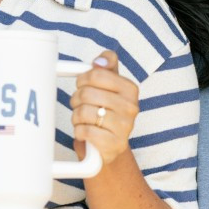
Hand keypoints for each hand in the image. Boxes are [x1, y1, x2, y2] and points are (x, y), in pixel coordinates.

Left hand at [69, 52, 138, 168]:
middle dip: (76, 100)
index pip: (96, 74)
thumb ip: (106, 66)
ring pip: (83, 112)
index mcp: (130, 89)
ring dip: (76, 117)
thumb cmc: (106, 112)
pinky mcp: (114, 144)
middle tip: (80, 105)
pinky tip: (85, 132)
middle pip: (87, 93)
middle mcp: (131, 107)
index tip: (82, 86)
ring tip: (84, 120)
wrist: (110, 146)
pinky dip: (79, 132)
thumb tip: (100, 61)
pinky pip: (85, 131)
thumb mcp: (109, 85)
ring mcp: (125, 127)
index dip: (82, 80)